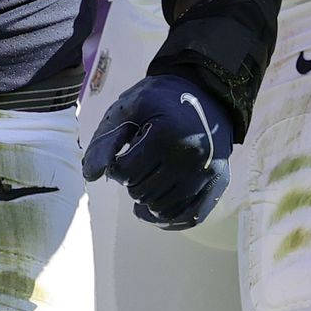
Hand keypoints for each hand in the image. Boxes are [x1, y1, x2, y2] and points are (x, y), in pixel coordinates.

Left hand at [82, 75, 232, 229]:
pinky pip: (190, 217)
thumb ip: (106, 139)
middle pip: (142, 194)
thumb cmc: (160, 99)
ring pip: (163, 210)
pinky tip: (159, 209)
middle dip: (134, 181)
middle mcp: (190, 156)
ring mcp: (207, 172)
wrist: (204, 92)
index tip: (124, 153)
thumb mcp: (129, 108)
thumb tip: (91, 175)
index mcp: (165, 134)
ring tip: (150, 176)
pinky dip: (171, 219)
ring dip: (149, 199)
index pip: (125, 173)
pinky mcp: (219, 182)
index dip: (117, 166)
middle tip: (141, 161)